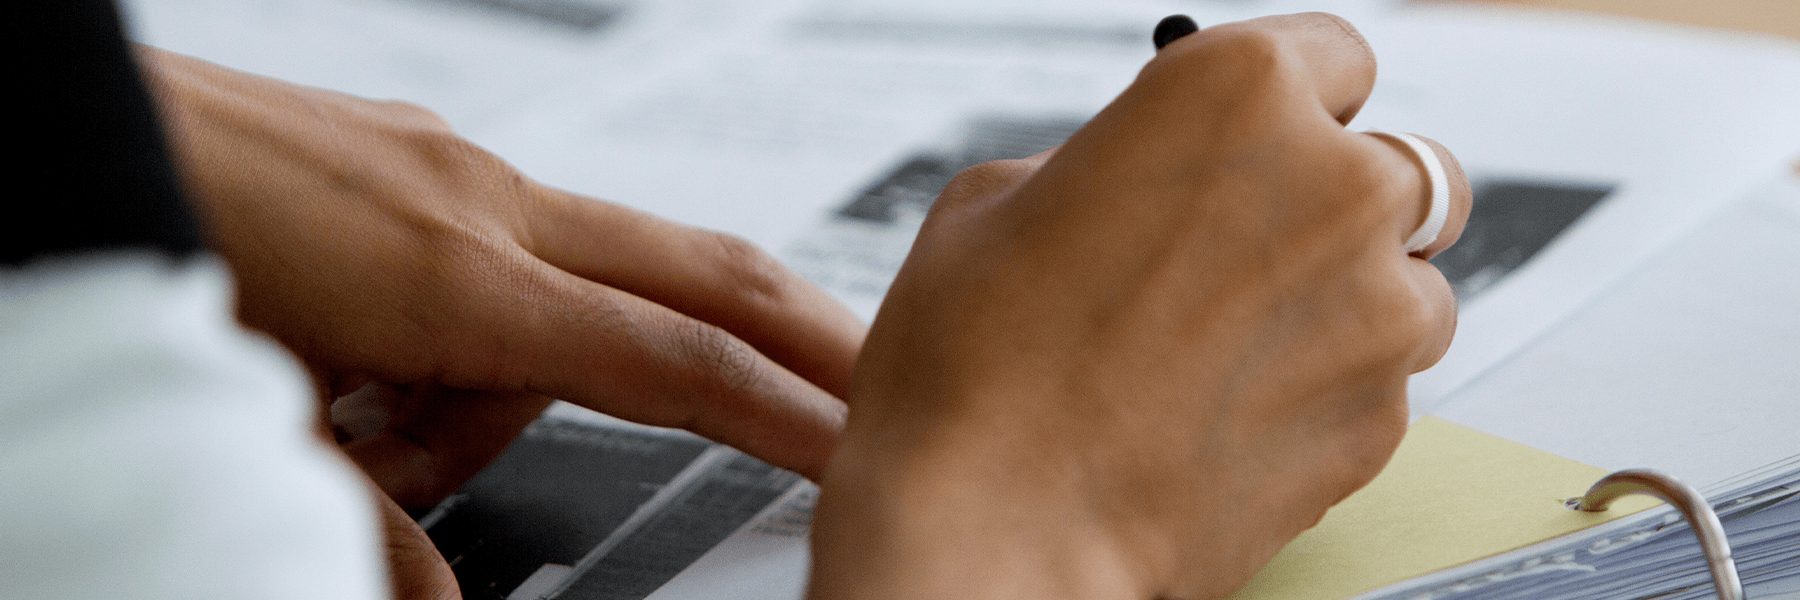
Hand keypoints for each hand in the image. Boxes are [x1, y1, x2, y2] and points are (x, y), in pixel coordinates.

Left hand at [139, 48, 865, 597]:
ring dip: (537, 383)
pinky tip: (363, 381)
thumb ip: (366, 521)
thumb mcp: (253, 414)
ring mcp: (452, 169)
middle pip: (702, 267)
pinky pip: (501, 260)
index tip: (860, 447)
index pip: (669, 356)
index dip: (780, 410)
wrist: (64, 114)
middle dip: (806, 329)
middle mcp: (480, 202)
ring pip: (581, 284)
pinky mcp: (414, 161)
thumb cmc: (146, 234)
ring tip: (383, 443)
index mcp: (454, 276)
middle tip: (879, 380)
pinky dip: (474, 340)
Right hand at [808, 13, 1469, 599]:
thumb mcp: (995, 207)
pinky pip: (1381, 383)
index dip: (1294, 100)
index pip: (1334, 55)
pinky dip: (1326, 392)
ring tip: (1231, 348)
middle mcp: (1333, 187)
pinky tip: (1225, 415)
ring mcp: (1373, 310)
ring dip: (1346, 301)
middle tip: (1253, 246)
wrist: (995, 530)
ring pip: (1410, 281)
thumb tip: (1145, 186)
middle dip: (1338, 200)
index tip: (1271, 133)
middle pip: (1401, 164)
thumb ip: (1107, 167)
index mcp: (1236, 94)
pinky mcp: (1379, 422)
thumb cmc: (975, 372)